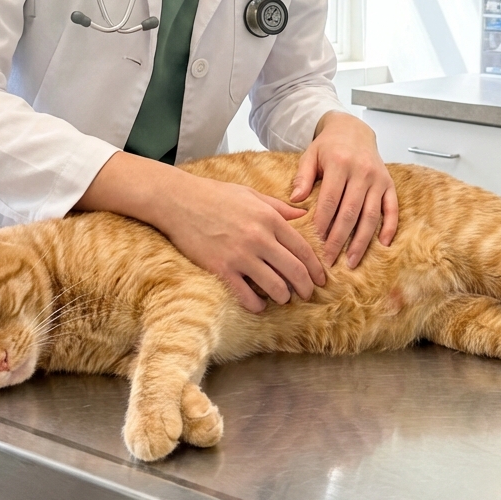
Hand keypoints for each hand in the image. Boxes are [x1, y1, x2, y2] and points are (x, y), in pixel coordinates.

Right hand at [160, 175, 325, 312]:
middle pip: (294, 271)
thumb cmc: (216, 195)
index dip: (315, 268)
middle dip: (305, 287)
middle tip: (308, 294)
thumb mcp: (251, 194)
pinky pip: (247, 296)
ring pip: (275, 287)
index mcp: (269, 218)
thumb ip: (279, 207)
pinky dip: (257, 305)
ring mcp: (240, 255)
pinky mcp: (221, 269)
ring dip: (283, 297)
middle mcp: (259, 238)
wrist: (179, 201)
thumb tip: (304, 215)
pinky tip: (258, 304)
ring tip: (282, 297)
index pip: (303, 249)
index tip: (321, 279)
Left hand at [290, 111, 397, 268]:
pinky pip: (392, 209)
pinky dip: (390, 228)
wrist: (353, 130)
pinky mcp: (389, 184)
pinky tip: (382, 245)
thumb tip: (295, 200)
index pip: (330, 199)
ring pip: (371, 215)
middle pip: (350, 212)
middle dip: (339, 239)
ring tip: (352, 261)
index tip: (316, 242)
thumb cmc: (328, 146)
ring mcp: (378, 179)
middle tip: (330, 260)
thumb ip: (302, 176)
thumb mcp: (310, 155)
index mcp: (340, 163)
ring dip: (362, 241)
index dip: (323, 223)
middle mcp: (362, 172)